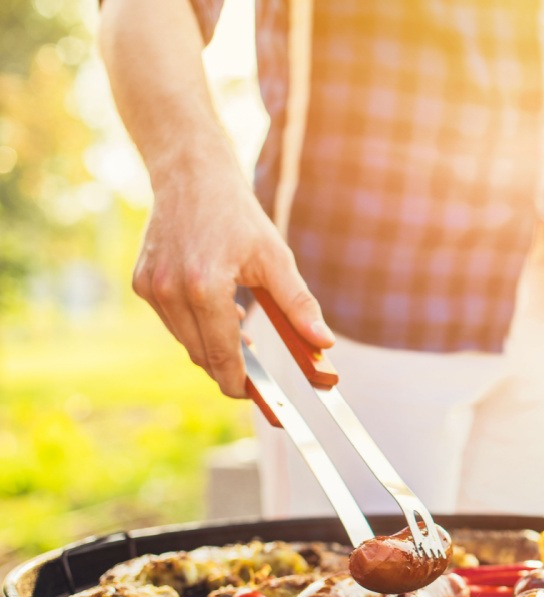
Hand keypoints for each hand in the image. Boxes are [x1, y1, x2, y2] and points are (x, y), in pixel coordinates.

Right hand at [132, 158, 333, 397]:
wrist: (192, 174)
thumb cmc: (238, 215)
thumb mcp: (276, 258)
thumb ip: (299, 305)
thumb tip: (323, 343)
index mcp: (204, 288)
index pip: (222, 357)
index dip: (240, 384)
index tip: (258, 395)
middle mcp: (170, 291)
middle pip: (202, 356)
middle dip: (230, 367)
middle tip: (257, 367)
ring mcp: (150, 287)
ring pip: (186, 341)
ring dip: (213, 345)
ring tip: (240, 327)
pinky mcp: (141, 282)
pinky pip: (173, 322)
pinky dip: (196, 326)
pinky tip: (218, 309)